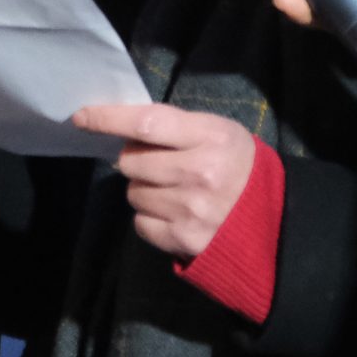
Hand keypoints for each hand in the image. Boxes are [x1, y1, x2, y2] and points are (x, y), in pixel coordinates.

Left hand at [71, 104, 255, 260]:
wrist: (274, 219)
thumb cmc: (239, 165)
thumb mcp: (218, 132)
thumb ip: (175, 129)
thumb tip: (122, 132)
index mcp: (211, 137)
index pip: (147, 124)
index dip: (108, 119)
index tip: (82, 116)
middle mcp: (199, 173)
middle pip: (132, 162)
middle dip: (134, 160)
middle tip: (157, 163)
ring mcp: (190, 210)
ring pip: (134, 194)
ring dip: (144, 189)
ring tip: (173, 190)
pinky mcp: (184, 240)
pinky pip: (141, 224)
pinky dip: (150, 217)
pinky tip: (174, 213)